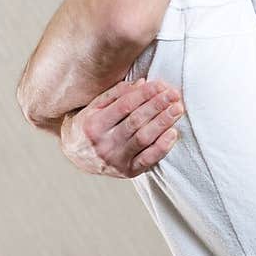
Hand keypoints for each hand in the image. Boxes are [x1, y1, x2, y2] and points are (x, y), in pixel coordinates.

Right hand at [59, 79, 183, 177]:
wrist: (78, 155)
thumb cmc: (89, 124)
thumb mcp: (95, 106)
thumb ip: (117, 94)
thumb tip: (142, 83)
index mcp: (93, 125)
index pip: (123, 106)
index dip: (144, 94)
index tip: (160, 84)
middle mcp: (103, 144)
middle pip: (136, 121)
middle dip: (157, 106)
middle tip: (174, 94)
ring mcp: (116, 160)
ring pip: (144, 138)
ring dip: (163, 122)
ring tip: (177, 109)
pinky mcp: (127, 172)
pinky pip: (148, 159)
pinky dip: (162, 146)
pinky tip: (173, 132)